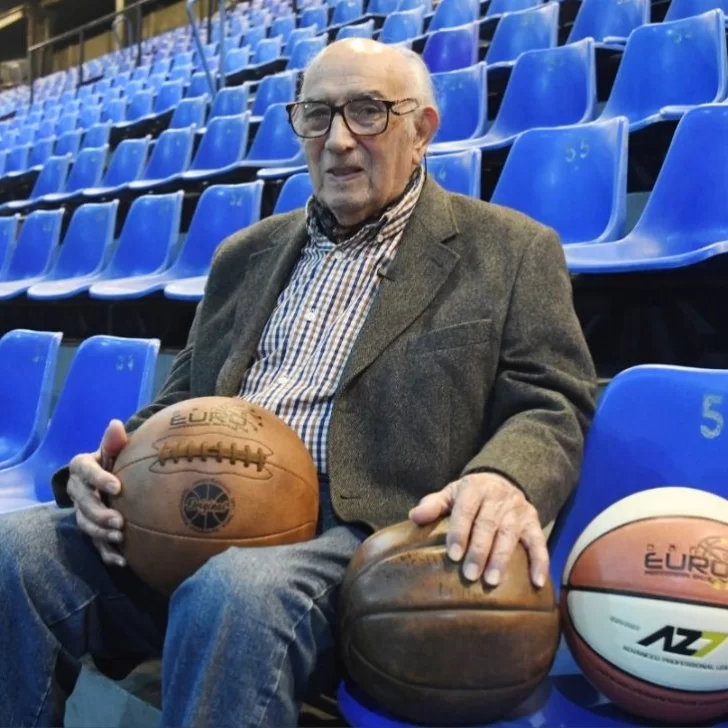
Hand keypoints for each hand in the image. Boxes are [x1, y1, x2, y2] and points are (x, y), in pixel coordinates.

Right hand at [67, 419, 127, 567]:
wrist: (112, 478)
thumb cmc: (116, 460)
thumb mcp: (114, 450)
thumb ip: (114, 442)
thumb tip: (116, 425)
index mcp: (81, 468)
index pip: (85, 471)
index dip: (99, 479)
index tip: (117, 486)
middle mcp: (77, 490)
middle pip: (83, 504)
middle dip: (100, 513)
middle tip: (119, 521)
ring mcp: (82, 511)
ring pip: (86, 525)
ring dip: (101, 534)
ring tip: (119, 538)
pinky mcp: (92, 528)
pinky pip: (96, 543)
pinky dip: (107, 553)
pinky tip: (123, 561)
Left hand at [408, 472, 547, 587]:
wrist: (503, 480)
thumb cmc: (470, 494)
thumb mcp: (451, 493)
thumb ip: (434, 504)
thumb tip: (414, 516)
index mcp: (475, 488)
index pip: (466, 510)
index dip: (460, 532)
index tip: (453, 555)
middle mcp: (498, 498)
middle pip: (488, 525)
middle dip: (479, 550)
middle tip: (470, 575)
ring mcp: (518, 510)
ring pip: (510, 534)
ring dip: (502, 558)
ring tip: (492, 580)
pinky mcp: (533, 522)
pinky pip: (539, 542)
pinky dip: (540, 561)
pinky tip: (537, 582)